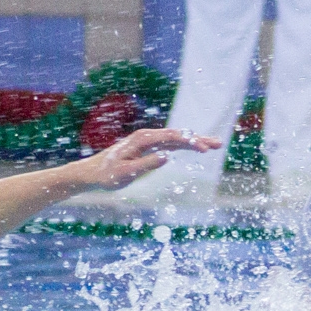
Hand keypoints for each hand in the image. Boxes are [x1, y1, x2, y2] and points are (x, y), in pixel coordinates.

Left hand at [77, 127, 220, 189]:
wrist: (91, 173)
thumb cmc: (106, 175)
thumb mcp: (125, 174)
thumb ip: (146, 164)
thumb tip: (166, 156)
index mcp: (143, 139)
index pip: (172, 138)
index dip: (190, 143)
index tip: (204, 150)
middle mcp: (147, 136)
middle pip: (178, 135)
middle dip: (199, 139)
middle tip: (218, 144)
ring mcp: (147, 141)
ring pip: (175, 139)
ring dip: (194, 141)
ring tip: (213, 145)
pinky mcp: (147, 147)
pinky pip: (169, 144)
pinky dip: (184, 145)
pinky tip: (194, 147)